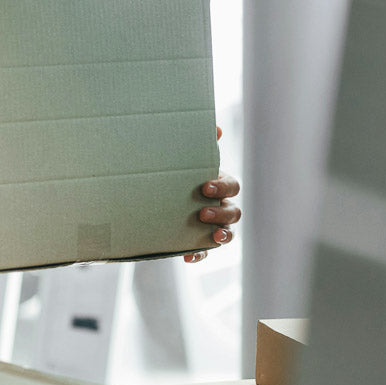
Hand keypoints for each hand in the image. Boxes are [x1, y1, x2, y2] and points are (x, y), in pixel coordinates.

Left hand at [185, 126, 241, 262]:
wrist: (151, 197)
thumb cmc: (175, 173)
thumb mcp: (183, 159)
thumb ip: (198, 144)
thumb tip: (217, 127)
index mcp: (218, 184)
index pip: (231, 185)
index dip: (222, 186)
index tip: (205, 187)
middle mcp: (219, 205)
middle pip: (234, 212)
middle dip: (222, 212)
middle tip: (203, 212)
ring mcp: (211, 225)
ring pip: (227, 232)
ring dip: (222, 234)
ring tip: (213, 236)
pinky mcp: (198, 241)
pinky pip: (205, 251)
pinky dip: (199, 254)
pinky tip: (188, 256)